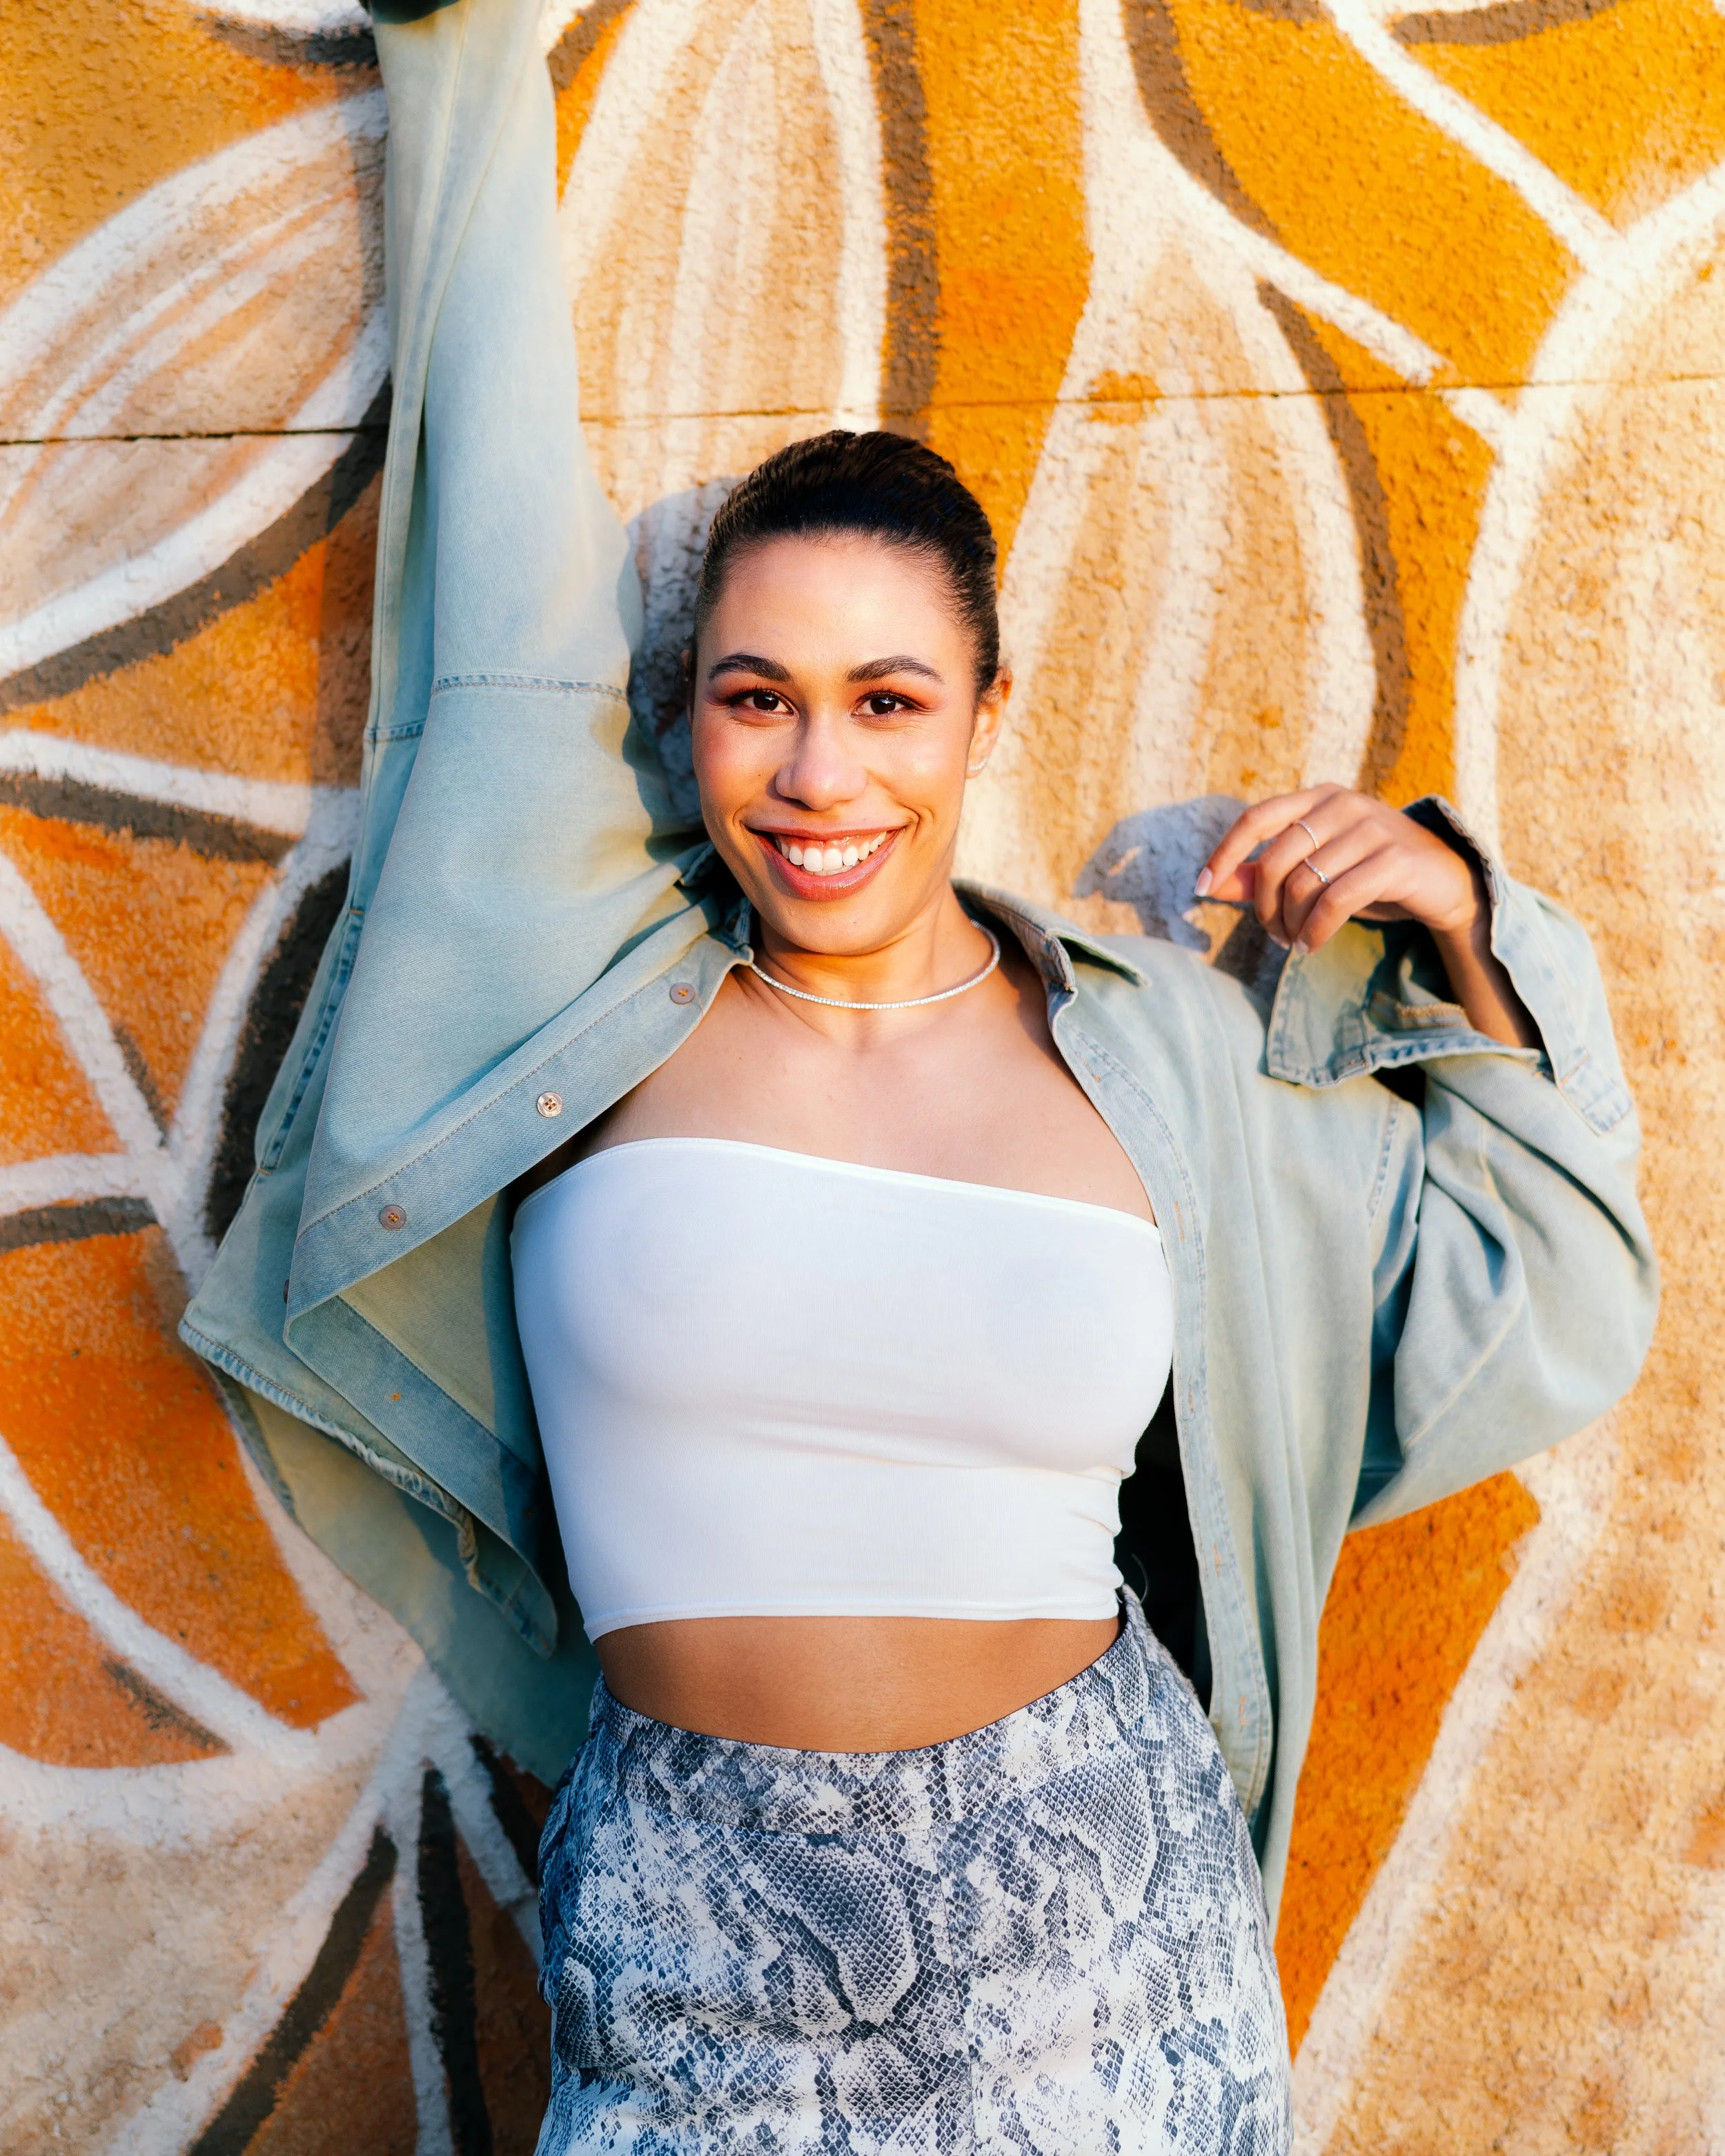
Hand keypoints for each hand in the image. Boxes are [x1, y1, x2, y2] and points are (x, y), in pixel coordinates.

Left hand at [1196, 784, 1476, 954]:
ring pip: (1304, 884)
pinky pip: (1337, 900)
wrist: (1442, 882)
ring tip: (1295, 943)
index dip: (1224, 853)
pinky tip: (1311, 946)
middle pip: (1276, 860)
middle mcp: (1342, 804)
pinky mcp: (1395, 860)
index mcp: (1318, 798)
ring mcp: (1371, 829)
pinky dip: (1316, 931)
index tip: (1199, 888)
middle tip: (1273, 936)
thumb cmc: (1368, 873)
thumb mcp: (1313, 871)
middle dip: (1264, 908)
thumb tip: (1208, 885)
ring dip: (1291, 925)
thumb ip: (1261, 874)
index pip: (1256, 818)